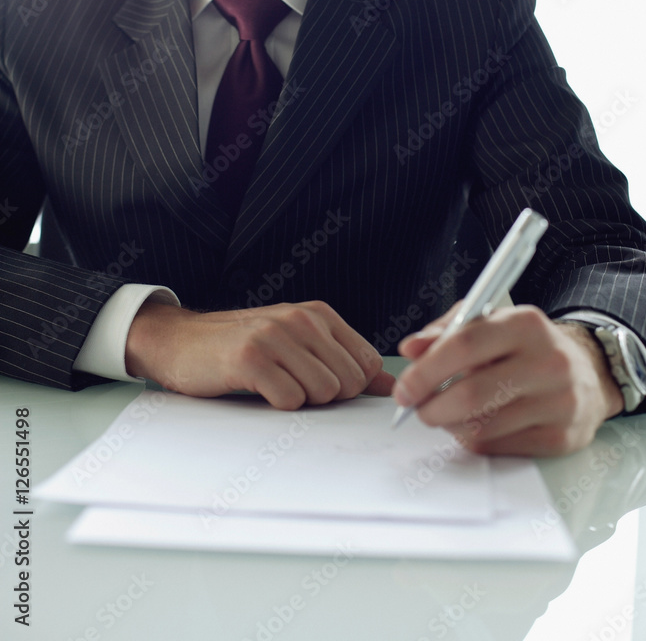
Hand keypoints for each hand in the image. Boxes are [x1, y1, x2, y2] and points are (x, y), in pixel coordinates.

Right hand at [126, 299, 394, 408]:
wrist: (181, 341)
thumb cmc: (243, 347)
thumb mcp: (298, 344)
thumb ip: (345, 362)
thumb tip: (391, 388)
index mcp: (318, 314)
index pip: (367, 364)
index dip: (351, 388)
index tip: (322, 387)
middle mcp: (301, 319)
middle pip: (349, 383)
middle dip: (325, 396)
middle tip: (290, 384)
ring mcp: (276, 336)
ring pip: (324, 392)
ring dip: (300, 401)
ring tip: (272, 383)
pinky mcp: (251, 358)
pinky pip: (290, 400)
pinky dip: (276, 404)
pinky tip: (256, 388)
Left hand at [394, 304, 623, 456]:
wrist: (586, 374)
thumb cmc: (524, 346)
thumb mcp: (489, 323)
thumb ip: (446, 331)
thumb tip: (411, 349)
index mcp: (526, 324)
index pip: (465, 345)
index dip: (426, 370)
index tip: (404, 388)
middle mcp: (548, 362)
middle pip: (471, 394)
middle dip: (431, 407)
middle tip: (417, 409)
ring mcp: (559, 403)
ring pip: (482, 426)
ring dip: (449, 425)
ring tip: (444, 414)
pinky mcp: (561, 437)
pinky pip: (498, 446)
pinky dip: (474, 439)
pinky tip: (473, 425)